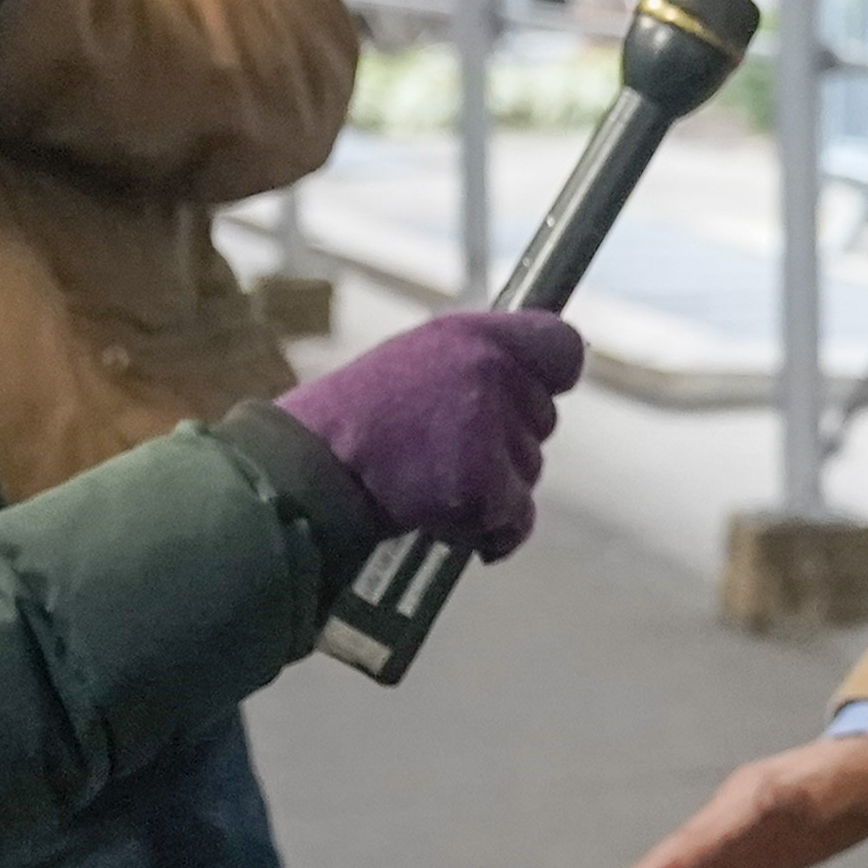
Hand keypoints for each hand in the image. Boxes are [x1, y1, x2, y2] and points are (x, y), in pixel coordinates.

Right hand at [283, 307, 580, 558]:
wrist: (306, 473)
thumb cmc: (348, 424)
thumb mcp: (410, 363)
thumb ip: (470, 367)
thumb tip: (525, 381)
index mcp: (471, 334)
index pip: (561, 345)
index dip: (550, 374)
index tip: (533, 389)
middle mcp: (490, 373)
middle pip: (543, 419)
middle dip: (506, 442)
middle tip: (444, 452)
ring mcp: (491, 431)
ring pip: (529, 470)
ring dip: (494, 488)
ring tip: (429, 484)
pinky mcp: (484, 486)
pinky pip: (516, 520)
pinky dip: (491, 533)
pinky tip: (447, 524)